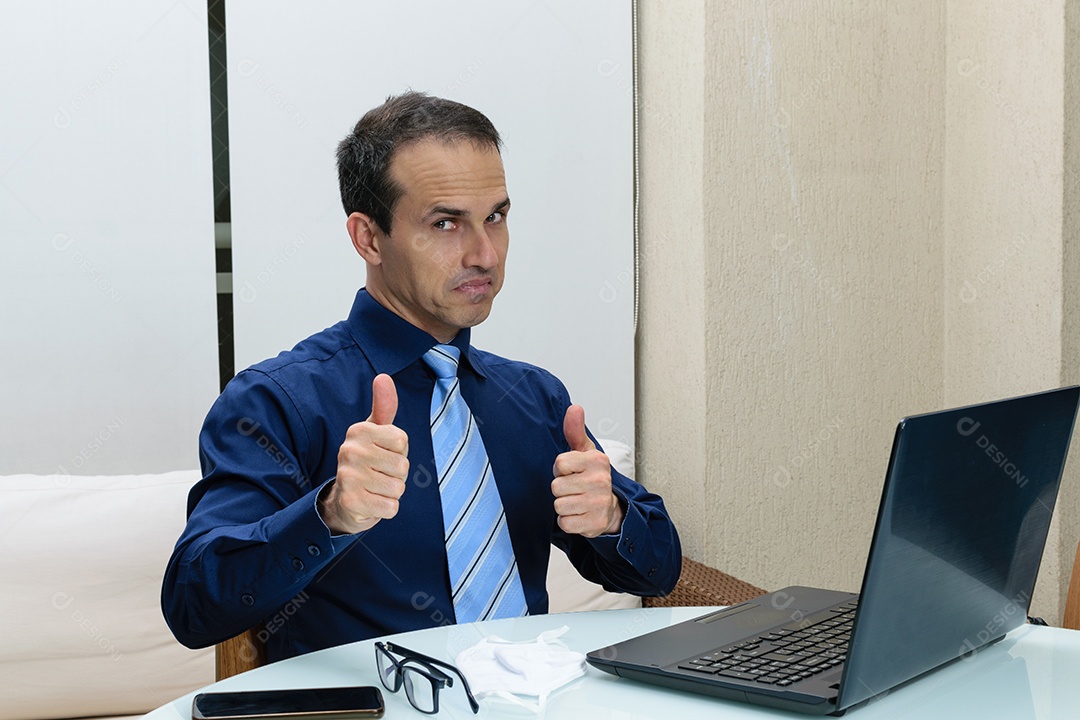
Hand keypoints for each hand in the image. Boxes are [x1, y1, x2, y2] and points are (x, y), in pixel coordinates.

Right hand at [320, 374, 408, 533]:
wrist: (346, 500)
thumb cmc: (368, 461)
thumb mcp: (377, 432)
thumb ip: (384, 407)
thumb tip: (383, 377)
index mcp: (358, 431)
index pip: (402, 440)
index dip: (399, 451)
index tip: (384, 454)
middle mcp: (349, 450)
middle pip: (402, 465)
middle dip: (397, 475)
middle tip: (379, 474)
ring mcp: (348, 476)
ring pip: (398, 487)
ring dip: (392, 492)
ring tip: (375, 488)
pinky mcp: (351, 501)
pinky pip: (391, 507)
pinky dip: (386, 508)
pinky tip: (372, 502)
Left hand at [551, 405, 623, 537]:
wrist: (611, 507)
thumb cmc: (593, 477)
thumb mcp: (585, 451)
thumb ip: (575, 431)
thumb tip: (574, 408)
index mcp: (597, 461)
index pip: (559, 464)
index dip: (560, 470)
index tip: (571, 472)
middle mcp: (600, 481)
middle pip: (556, 486)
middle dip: (561, 489)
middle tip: (575, 488)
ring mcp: (598, 503)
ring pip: (559, 505)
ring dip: (564, 505)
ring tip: (577, 501)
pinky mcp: (594, 523)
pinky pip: (565, 522)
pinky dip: (568, 521)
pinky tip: (579, 514)